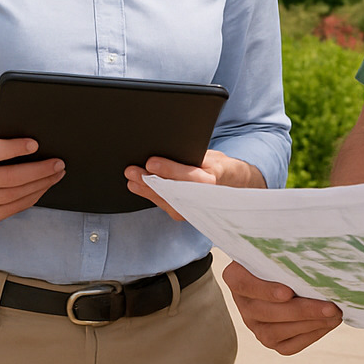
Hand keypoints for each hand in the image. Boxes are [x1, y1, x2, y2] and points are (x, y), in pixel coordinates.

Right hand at [0, 122, 64, 228]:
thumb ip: (3, 133)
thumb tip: (37, 132)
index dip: (13, 148)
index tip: (36, 144)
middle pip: (6, 178)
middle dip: (38, 171)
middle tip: (59, 163)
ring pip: (11, 197)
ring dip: (39, 185)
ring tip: (56, 174)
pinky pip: (10, 210)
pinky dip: (31, 198)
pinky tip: (43, 187)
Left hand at [124, 150, 265, 220]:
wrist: (233, 188)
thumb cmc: (220, 168)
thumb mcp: (212, 157)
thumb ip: (193, 157)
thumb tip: (168, 148)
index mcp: (212, 180)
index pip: (188, 176)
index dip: (168, 169)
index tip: (151, 162)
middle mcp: (203, 199)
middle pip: (172, 191)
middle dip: (150, 181)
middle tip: (132, 171)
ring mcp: (193, 211)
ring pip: (166, 201)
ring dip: (146, 190)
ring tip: (131, 178)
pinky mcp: (184, 215)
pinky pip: (166, 205)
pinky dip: (151, 195)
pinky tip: (138, 187)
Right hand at [221, 260, 341, 354]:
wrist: (282, 271)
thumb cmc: (282, 254)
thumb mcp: (279, 246)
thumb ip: (287, 250)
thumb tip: (317, 248)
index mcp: (236, 276)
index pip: (244, 284)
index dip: (266, 291)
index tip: (288, 292)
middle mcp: (242, 303)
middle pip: (265, 312)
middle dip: (302, 311)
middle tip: (330, 306)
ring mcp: (254, 325)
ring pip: (275, 333)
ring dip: (309, 324)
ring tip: (335, 314)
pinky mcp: (269, 340)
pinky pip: (288, 346)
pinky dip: (310, 336)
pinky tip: (328, 324)